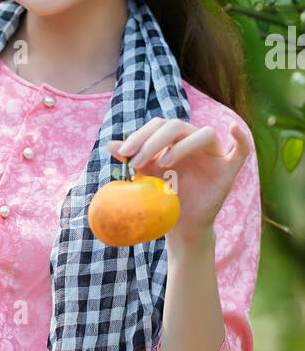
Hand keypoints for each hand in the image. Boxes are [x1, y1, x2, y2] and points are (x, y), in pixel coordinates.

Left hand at [108, 117, 250, 248]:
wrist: (180, 225)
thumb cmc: (163, 197)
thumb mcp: (145, 177)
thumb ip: (131, 158)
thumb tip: (110, 144)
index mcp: (174, 139)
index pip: (159, 125)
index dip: (141, 135)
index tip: (123, 155)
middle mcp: (194, 141)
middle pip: (178, 126)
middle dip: (154, 141)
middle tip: (137, 162)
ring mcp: (213, 153)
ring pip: (204, 134)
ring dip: (182, 145)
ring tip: (163, 163)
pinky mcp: (228, 169)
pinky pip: (241, 150)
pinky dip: (240, 138)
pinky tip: (232, 129)